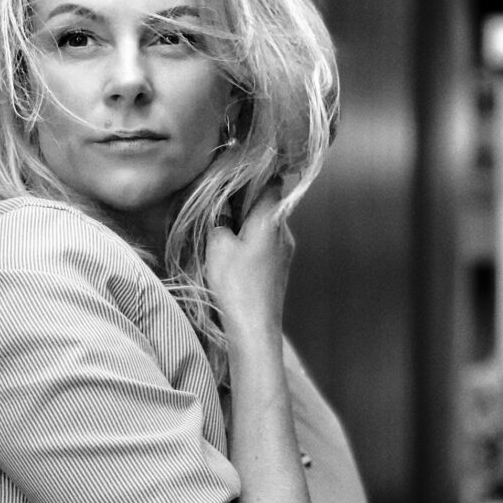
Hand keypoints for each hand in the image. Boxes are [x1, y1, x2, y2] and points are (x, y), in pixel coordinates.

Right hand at [206, 182, 294, 339]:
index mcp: (271, 219)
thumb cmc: (236, 284)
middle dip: (245, 201)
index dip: (255, 174)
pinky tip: (233, 253)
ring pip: (266, 226)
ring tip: (222, 230)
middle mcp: (284, 232)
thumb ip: (220, 220)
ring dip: (247, 224)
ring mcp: (285, 253)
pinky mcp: (279, 270)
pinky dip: (250, 242)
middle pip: (268, 204)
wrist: (254, 328)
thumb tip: (223, 208)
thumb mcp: (217, 246)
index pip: (272, 182)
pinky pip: (265, 245)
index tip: (234, 174)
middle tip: (220, 202)